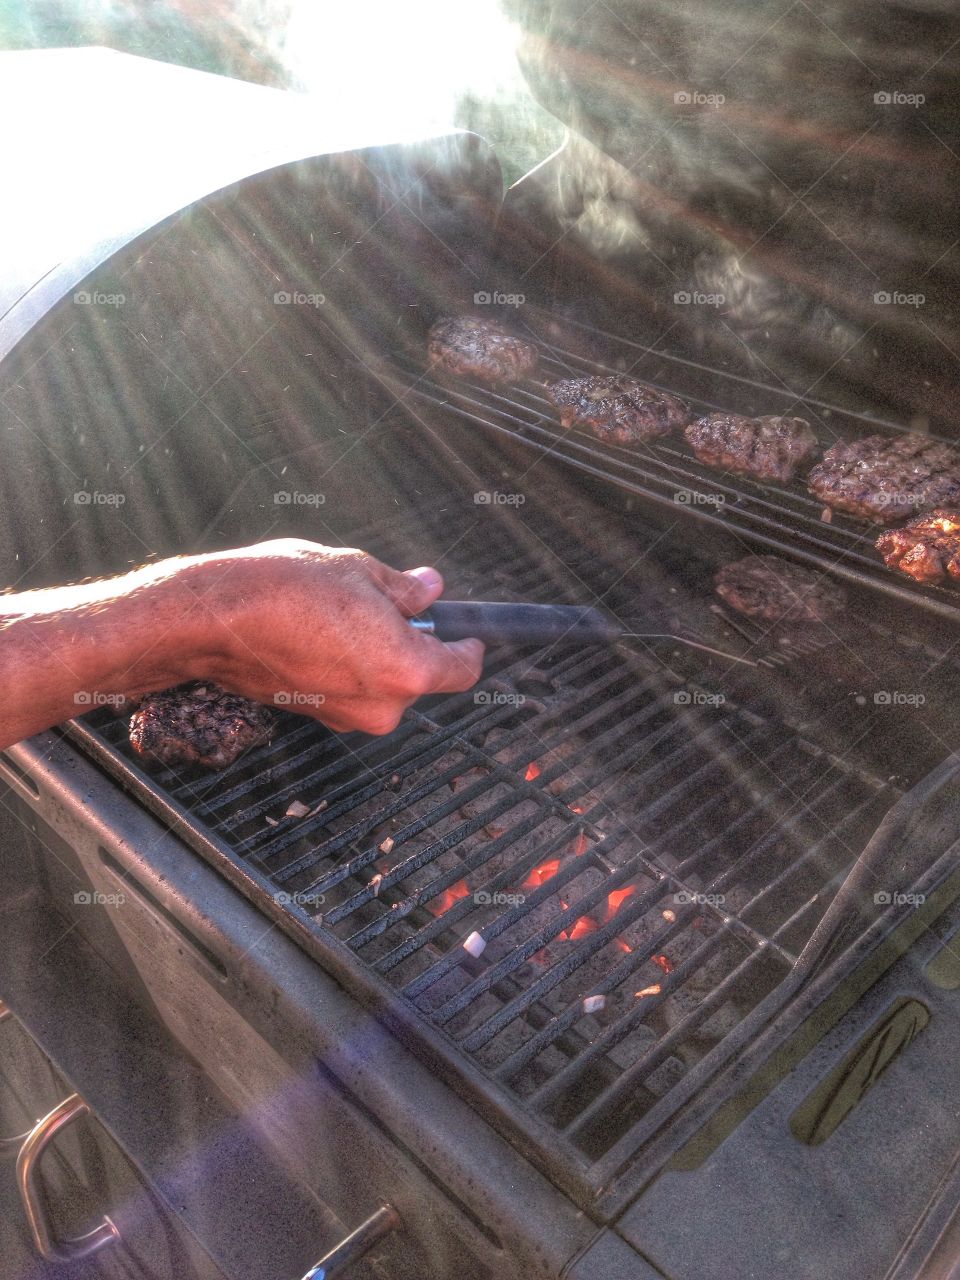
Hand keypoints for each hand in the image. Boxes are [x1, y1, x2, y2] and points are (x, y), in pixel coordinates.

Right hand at [186, 539, 484, 734]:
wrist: (213, 620)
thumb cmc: (285, 589)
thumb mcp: (359, 572)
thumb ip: (405, 589)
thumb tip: (430, 590)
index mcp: (406, 670)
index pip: (462, 670)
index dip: (470, 647)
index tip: (469, 634)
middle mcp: (382, 707)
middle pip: (420, 677)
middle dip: (410, 642)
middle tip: (383, 603)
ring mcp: (347, 717)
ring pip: (383, 684)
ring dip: (375, 654)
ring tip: (339, 613)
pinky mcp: (316, 718)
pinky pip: (351, 690)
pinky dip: (347, 666)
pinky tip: (318, 633)